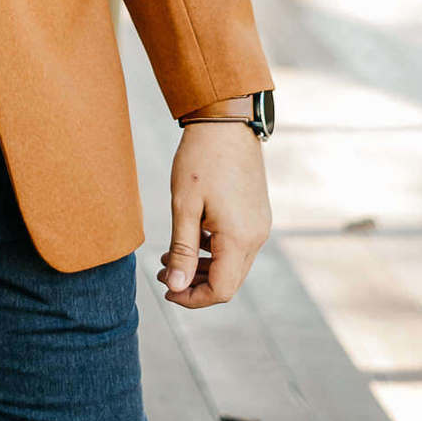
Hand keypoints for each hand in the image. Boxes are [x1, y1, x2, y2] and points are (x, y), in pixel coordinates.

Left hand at [157, 123, 270, 307]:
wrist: (226, 122)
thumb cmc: (201, 160)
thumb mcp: (184, 206)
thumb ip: (182, 250)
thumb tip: (176, 287)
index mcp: (239, 238)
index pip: (221, 290)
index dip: (193, 298)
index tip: (167, 290)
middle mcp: (256, 237)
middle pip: (228, 280)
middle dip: (194, 284)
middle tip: (162, 273)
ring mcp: (259, 226)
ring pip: (232, 264)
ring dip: (202, 267)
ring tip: (169, 257)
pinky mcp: (256, 215)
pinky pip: (236, 245)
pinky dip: (213, 251)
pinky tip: (189, 238)